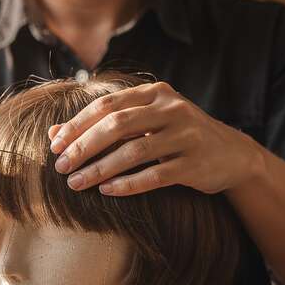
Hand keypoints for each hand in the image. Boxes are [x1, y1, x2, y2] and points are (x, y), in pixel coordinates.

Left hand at [47, 81, 259, 196]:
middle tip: (61, 167)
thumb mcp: (145, 122)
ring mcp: (186, 136)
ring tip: (76, 183)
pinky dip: (128, 184)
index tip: (55, 145)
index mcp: (156, 93)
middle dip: (84, 147)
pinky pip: (155, 175)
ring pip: (135, 151)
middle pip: (118, 125)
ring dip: (100, 169)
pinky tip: (107, 192)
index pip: (108, 105)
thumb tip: (53, 134)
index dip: (78, 125)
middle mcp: (172, 109)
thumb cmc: (178, 137)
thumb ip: (105, 125)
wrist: (232, 154)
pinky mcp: (195, 164)